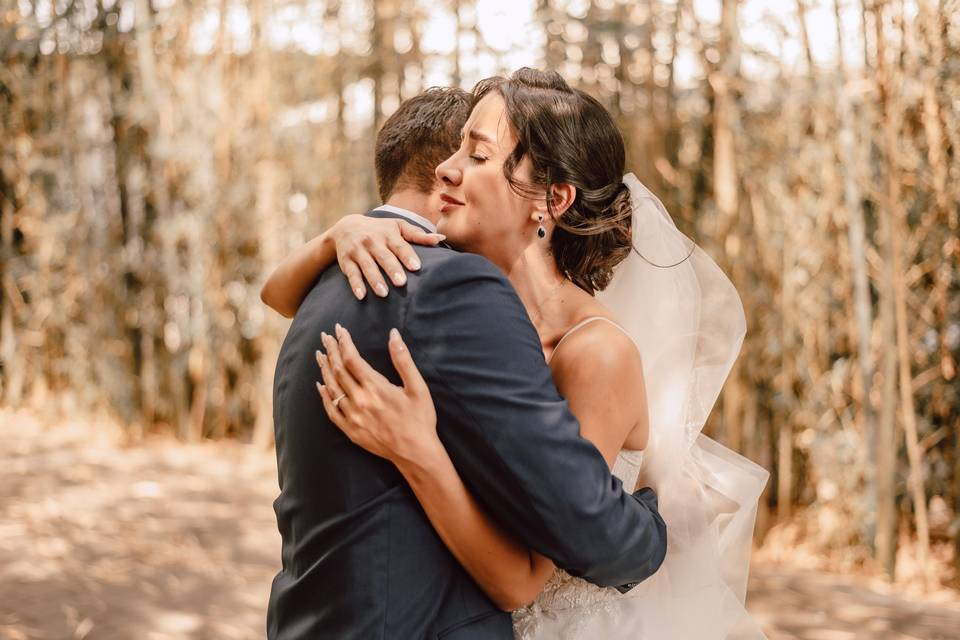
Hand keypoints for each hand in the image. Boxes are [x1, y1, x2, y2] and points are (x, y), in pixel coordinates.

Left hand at [316, 324, 438, 464]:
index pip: (352, 359)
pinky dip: (324, 396)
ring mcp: (353, 417)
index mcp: (376, 388)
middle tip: (324, 336)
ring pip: (332, 388)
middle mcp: (360, 401)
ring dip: (324, 369)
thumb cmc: (420, 419)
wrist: (416, 453)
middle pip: (338, 370)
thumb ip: (403, 359)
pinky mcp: (350, 430)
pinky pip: (331, 411)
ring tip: (320, 354)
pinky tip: (321, 386)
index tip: (339, 329)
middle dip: (331, 350)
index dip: (343, 342)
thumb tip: (393, 334)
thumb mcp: (418, 387)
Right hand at [329, 214, 445, 299]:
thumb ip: (418, 235)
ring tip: (384, 293)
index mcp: (388, 233)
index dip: (407, 256)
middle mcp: (372, 241)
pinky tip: (362, 295)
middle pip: (384, 256)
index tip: (416, 267)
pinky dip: (355, 284)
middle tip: (402, 282)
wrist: (346, 226)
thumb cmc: (380, 229)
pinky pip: (351, 273)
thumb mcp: (397, 227)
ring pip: (367, 266)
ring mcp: (358, 250)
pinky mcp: (346, 260)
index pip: (399, 245)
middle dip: (392, 269)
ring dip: (375, 279)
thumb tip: (441, 238)